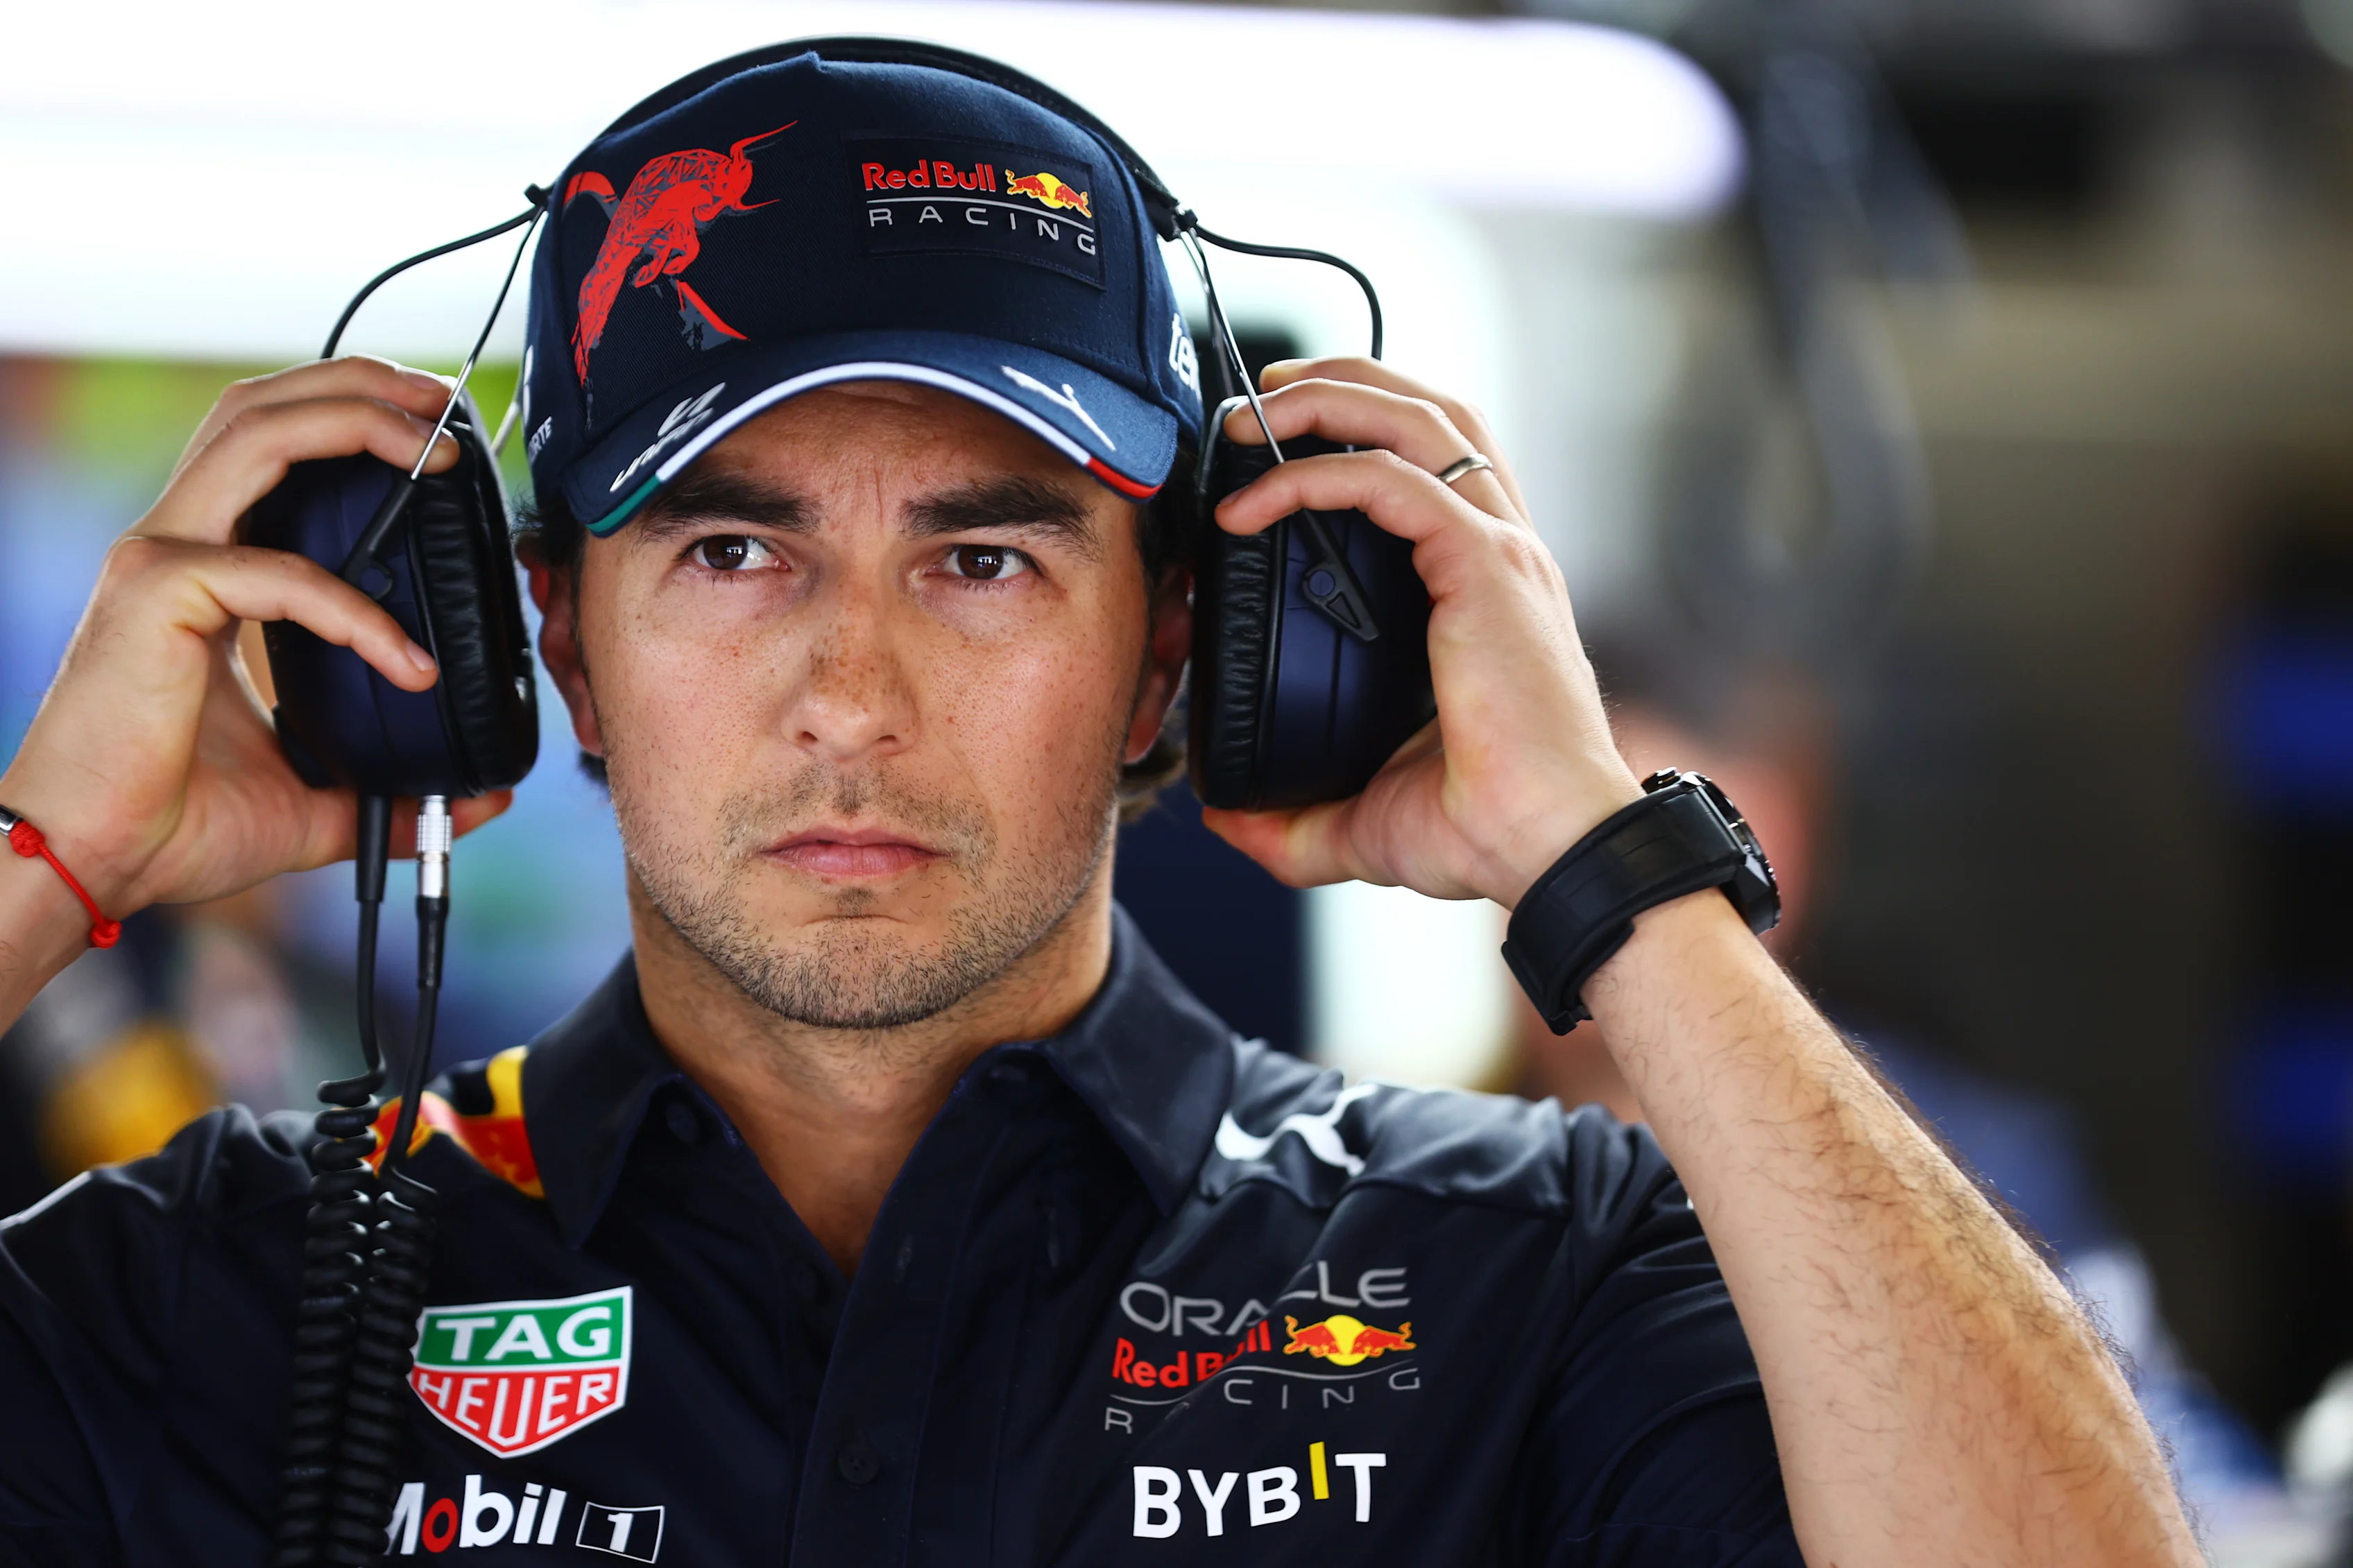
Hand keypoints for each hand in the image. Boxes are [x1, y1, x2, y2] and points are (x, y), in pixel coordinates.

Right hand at [0, 357, 513, 930]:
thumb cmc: (176, 822)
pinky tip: (410, 663)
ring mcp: (159, 559)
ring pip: (258, 439)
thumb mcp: (315, 801)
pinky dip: (356, 610)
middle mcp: (177, 546)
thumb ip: (394, 792)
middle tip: (446, 406)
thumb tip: (480, 801)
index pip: (270, 451)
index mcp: (206, 570)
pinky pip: (281, 574)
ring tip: (436, 448)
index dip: (346, 419)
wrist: (94, 861)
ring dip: (354, 423)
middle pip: (261, 409)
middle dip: (359, 385)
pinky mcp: (156, 596)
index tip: (433, 435)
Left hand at [1198, 358, 1639, 908]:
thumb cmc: (1490, 831)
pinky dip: (1315, 475)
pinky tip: (1252, 504)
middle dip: (1341, 381)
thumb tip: (1231, 824)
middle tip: (1258, 397)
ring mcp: (1499, 552)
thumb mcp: (1367, 823)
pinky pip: (1391, 482)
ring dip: (1328, 398)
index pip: (1432, 466)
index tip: (1275, 448)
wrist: (1553, 852)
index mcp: (1484, 589)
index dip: (1360, 433)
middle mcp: (1501, 552)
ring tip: (1252, 414)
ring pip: (1417, 420)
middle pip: (1430, 412)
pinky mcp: (1484, 568)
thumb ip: (1296, 822)